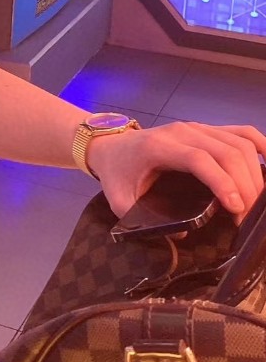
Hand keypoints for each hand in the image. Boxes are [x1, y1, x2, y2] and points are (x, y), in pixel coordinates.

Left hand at [88, 121, 265, 219]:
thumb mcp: (119, 200)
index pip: (200, 160)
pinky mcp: (207, 129)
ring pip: (239, 142)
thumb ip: (142, 219)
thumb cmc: (117, 174)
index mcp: (159, 147)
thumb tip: (182, 234)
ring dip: (254, 171)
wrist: (110, 146)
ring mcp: (197, 127)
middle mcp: (183, 131)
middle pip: (227, 151)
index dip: (222, 182)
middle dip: (244, 185)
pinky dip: (260, 146)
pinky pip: (241, 132)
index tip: (235, 208)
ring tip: (256, 201)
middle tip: (248, 215)